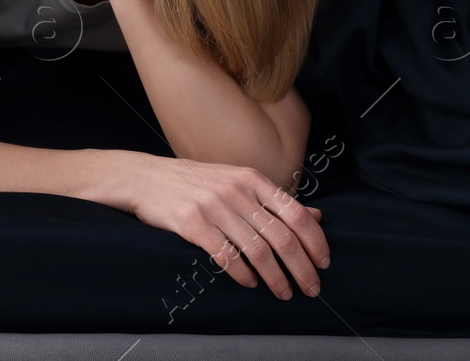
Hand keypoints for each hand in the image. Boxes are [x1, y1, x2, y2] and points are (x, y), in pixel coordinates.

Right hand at [127, 156, 328, 299]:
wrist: (145, 178)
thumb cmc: (194, 182)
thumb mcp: (237, 181)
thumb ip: (274, 200)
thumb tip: (315, 216)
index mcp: (251, 179)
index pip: (296, 213)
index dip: (315, 241)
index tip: (323, 263)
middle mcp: (236, 191)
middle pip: (282, 237)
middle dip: (302, 268)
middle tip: (311, 288)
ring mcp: (213, 206)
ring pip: (257, 250)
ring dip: (276, 277)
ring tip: (283, 292)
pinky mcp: (191, 222)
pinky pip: (225, 255)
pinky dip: (242, 274)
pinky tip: (250, 283)